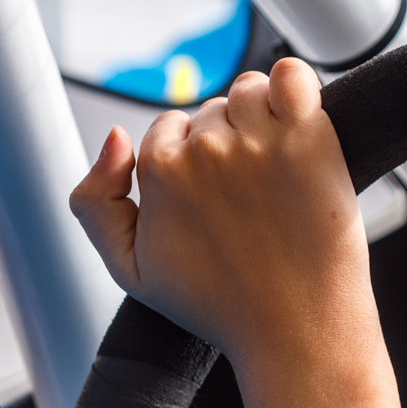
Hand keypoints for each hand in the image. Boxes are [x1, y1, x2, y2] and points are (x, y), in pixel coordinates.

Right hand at [71, 59, 401, 407]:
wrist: (296, 332)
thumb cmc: (218, 305)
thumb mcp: (128, 270)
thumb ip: (95, 203)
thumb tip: (113, 136)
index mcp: (158, 170)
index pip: (167, 130)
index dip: (190, 161)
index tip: (215, 198)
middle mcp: (206, 148)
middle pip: (211, 111)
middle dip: (227, 141)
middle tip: (251, 198)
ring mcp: (259, 140)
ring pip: (250, 91)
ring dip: (261, 116)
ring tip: (278, 168)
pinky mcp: (310, 138)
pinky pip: (295, 75)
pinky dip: (296, 84)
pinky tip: (299, 116)